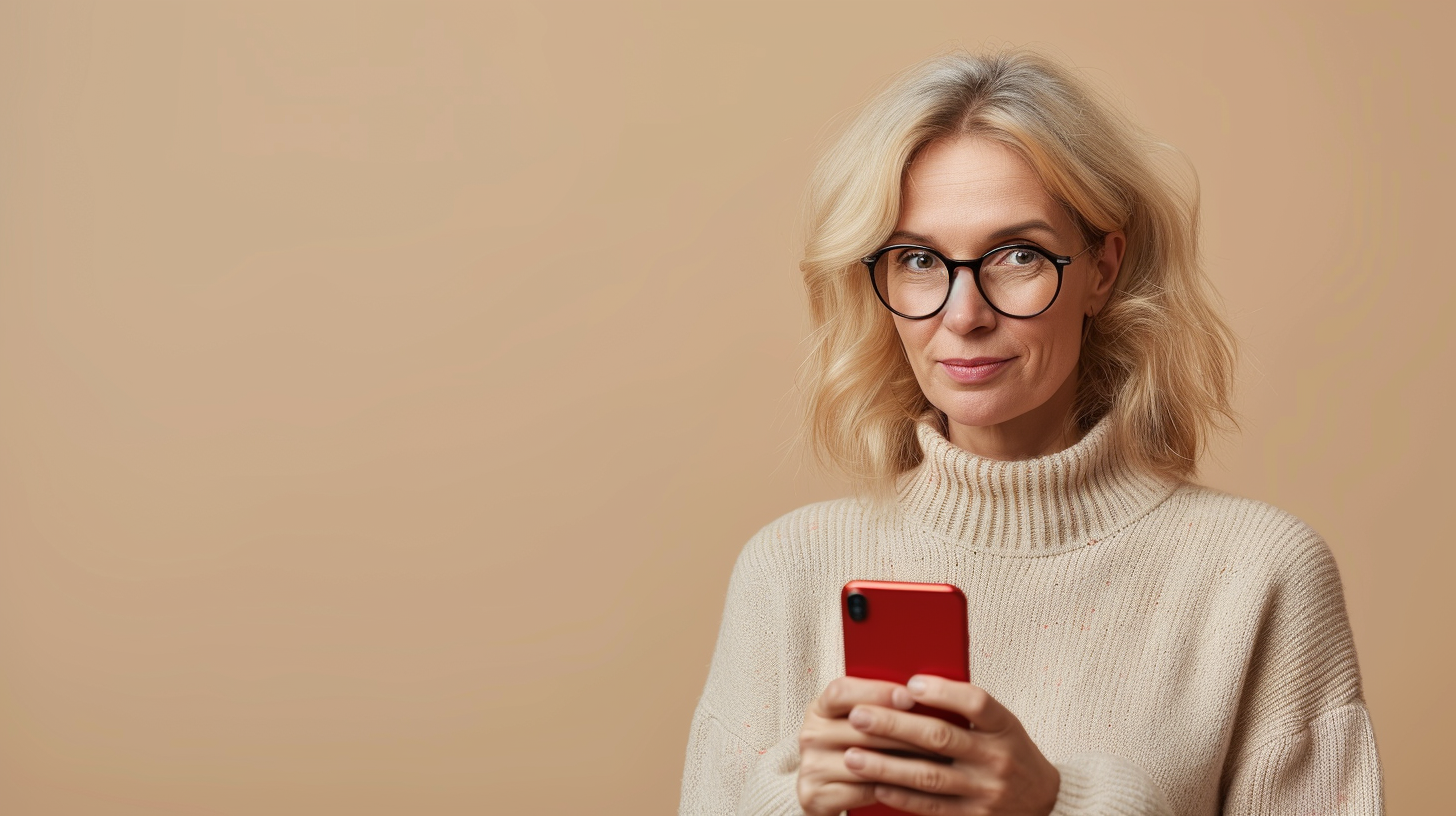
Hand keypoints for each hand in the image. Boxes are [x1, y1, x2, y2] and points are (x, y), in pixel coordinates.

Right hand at [796, 676, 933, 815]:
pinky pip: (864, 790)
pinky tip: (914, 785)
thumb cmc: (850, 751)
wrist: (826, 793)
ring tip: (936, 761)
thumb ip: (876, 706)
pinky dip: (893, 788)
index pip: (841, 691)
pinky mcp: (815, 796)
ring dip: (906, 762)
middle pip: (860, 726)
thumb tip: (921, 692)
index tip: (909, 697)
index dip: (876, 691)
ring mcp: (811, 766)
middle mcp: (810, 734)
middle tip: (940, 734)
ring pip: (866, 760)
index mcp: (819, 709)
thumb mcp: (854, 723)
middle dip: (906, 730)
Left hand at [841, 674, 1059, 815]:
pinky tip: (875, 785)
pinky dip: (901, 796)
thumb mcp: (1002, 725)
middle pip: (940, 738)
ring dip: (886, 766)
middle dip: (893, 725)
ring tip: (853, 755)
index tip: (909, 683)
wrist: (1044, 802)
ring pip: (928, 776)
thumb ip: (966, 710)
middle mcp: (996, 759)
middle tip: (858, 716)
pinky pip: (931, 807)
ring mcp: (985, 791)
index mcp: (1004, 727)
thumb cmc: (1010, 751)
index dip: (942, 692)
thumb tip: (910, 688)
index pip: (976, 702)